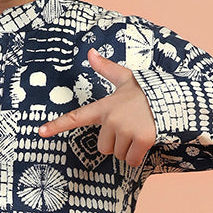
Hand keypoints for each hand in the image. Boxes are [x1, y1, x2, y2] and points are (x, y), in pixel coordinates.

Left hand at [37, 47, 157, 168]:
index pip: (76, 117)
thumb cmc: (146, 91)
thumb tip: (90, 52)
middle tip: (129, 127)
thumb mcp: (125, 78)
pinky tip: (146, 141)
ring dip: (128, 149)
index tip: (40, 131)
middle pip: (103, 147)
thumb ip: (106, 69)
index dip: (57, 125)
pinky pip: (132, 160)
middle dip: (116, 142)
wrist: (172, 98)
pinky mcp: (142, 139)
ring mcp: (126, 129)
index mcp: (104, 106)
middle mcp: (112, 119)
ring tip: (139, 130)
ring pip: (118, 155)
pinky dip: (139, 156)